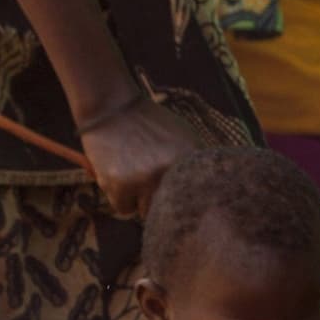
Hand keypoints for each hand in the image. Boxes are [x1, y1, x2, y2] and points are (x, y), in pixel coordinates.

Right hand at [76, 95, 201, 219]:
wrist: (111, 108)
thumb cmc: (148, 124)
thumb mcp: (182, 136)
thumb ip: (195, 163)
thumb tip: (207, 194)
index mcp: (190, 156)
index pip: (197, 198)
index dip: (185, 202)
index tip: (179, 201)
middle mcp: (170, 169)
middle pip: (170, 208)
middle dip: (159, 200)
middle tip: (148, 181)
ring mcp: (145, 178)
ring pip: (146, 212)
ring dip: (139, 200)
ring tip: (132, 174)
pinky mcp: (120, 184)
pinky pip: (124, 208)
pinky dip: (119, 198)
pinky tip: (118, 175)